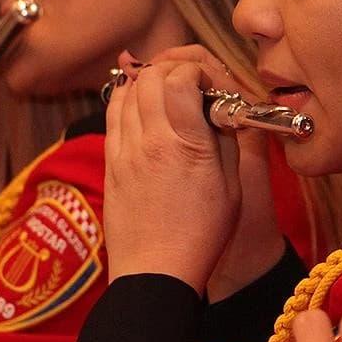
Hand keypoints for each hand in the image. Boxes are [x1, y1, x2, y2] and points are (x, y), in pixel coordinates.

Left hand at [103, 48, 241, 290]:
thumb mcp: (232, 186)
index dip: (195, 70)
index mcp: (185, 143)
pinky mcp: (109, 163)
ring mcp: (123, 151)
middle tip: (187, 81)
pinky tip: (140, 107)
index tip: (208, 83)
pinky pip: (112, 115)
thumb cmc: (202, 235)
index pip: (179, 77)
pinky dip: (126, 101)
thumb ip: (225, 139)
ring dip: (146, 81)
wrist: (156, 272)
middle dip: (170, 68)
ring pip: (125, 91)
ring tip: (164, 91)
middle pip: (149, 76)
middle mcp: (149, 140)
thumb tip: (220, 109)